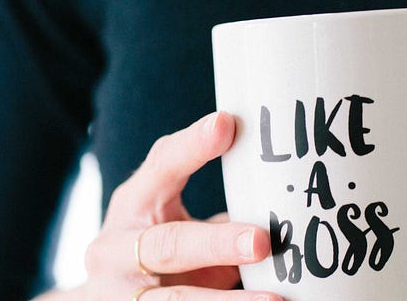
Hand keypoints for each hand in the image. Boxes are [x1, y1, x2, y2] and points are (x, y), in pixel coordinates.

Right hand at [39, 113, 282, 300]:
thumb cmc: (158, 253)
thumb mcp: (175, 224)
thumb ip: (220, 215)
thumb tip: (289, 207)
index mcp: (134, 205)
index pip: (161, 167)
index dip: (191, 146)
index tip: (227, 124)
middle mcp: (116, 248)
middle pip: (168, 244)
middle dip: (216, 244)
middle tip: (263, 242)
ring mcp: (119, 293)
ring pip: (174, 300)